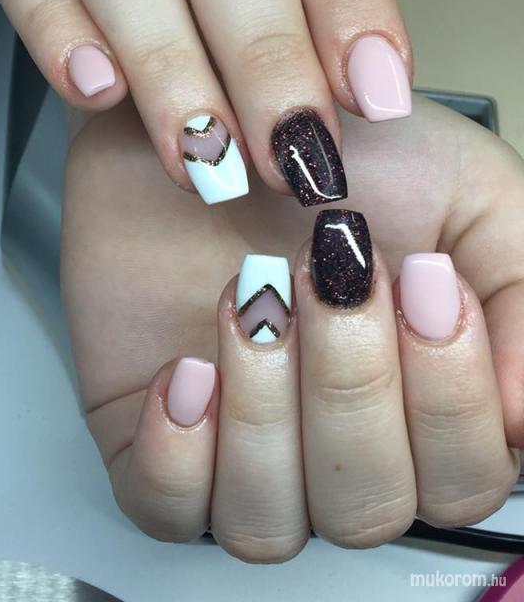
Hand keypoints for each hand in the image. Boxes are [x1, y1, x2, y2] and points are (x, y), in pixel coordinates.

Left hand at [62, 95, 523, 560]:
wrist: (222, 122)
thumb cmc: (341, 158)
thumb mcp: (469, 193)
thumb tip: (518, 415)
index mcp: (420, 400)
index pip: (464, 477)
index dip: (450, 399)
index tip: (427, 281)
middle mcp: (337, 439)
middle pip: (368, 506)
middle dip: (353, 384)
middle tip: (331, 274)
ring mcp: (247, 448)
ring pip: (269, 524)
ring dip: (267, 409)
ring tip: (257, 302)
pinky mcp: (159, 439)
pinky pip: (169, 509)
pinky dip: (179, 454)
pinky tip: (189, 368)